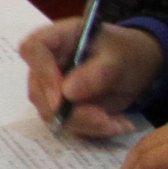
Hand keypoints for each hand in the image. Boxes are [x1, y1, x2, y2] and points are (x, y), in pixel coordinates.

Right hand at [18, 18, 163, 137]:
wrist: (134, 66)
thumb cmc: (124, 52)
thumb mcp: (118, 58)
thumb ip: (96, 72)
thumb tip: (67, 92)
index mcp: (56, 38)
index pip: (33, 49)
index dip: (42, 72)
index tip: (61, 97)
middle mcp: (46, 63)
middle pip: (38, 90)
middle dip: (70, 111)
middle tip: (103, 119)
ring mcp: (50, 87)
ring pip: (52, 114)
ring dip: (86, 124)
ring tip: (119, 124)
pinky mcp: (61, 108)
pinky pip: (68, 125)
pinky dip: (93, 130)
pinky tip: (118, 125)